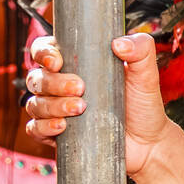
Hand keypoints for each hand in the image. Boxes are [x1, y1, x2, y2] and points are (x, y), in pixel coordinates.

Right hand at [25, 33, 171, 176]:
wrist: (148, 141)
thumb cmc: (142, 104)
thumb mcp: (146, 74)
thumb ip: (141, 50)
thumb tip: (119, 42)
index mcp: (76, 64)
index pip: (44, 50)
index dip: (43, 53)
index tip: (57, 61)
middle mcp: (60, 85)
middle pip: (38, 78)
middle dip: (54, 82)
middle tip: (80, 88)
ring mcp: (56, 110)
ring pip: (35, 104)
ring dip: (53, 105)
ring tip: (80, 108)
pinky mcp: (56, 134)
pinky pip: (35, 129)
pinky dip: (44, 127)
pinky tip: (62, 126)